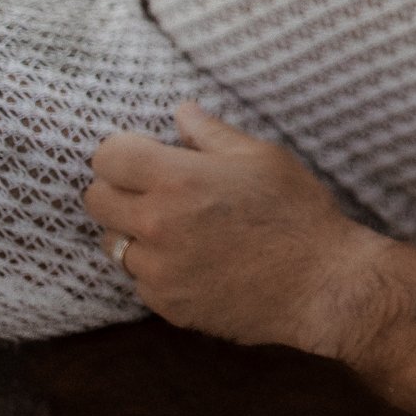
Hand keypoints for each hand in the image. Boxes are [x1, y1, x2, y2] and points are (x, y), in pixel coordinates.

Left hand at [85, 103, 388, 355]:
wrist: (320, 284)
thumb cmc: (297, 213)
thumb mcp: (262, 158)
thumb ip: (212, 134)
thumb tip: (181, 111)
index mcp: (178, 180)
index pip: (107, 157)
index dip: (122, 153)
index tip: (143, 157)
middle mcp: (156, 225)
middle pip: (95, 200)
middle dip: (119, 189)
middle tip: (157, 191)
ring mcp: (157, 269)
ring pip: (114, 243)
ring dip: (137, 233)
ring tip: (182, 230)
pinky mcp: (165, 304)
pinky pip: (141, 279)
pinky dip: (159, 268)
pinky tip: (198, 261)